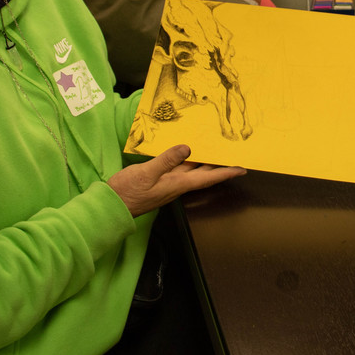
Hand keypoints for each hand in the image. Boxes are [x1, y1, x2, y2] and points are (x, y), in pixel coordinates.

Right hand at [107, 145, 245, 216]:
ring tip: (216, 150)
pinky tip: (186, 152)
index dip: (226, 173)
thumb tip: (187, 149)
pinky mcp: (158, 181)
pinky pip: (178, 169)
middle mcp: (176, 185)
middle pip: (203, 174)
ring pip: (191, 170)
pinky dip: (186, 160)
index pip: (207, 178)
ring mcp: (167, 183)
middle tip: (233, 155)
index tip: (242, 169)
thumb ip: (166, 161)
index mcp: (177, 184)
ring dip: (205, 161)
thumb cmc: (127, 193)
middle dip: (220, 166)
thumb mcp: (146, 174)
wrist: (111, 206)